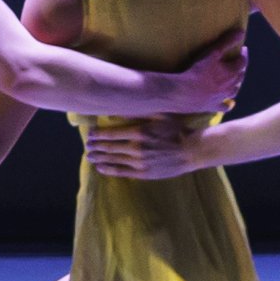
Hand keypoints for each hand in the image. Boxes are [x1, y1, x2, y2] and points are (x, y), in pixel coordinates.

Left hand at [81, 116, 212, 180]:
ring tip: (90, 156)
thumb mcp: (160, 114)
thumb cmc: (177, 129)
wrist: (192, 150)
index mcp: (139, 132)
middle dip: (96, 147)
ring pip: (113, 160)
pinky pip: (122, 172)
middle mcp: (137, 148)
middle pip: (109, 147)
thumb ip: (139, 111)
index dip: (98, 135)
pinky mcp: (144, 173)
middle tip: (87, 146)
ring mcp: (140, 162)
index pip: (111, 133)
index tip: (91, 134)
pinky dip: (109, 169)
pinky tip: (101, 168)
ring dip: (99, 158)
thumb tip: (118, 107)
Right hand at [147, 30, 247, 115]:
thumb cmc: (196, 71)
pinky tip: (228, 104)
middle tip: (237, 62)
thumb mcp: (211, 53)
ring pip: (234, 91)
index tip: (242, 49)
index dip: (243, 54)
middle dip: (240, 68)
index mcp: (231, 72)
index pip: (243, 61)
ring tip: (234, 81)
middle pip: (240, 76)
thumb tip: (241, 31)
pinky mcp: (213, 106)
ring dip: (236, 85)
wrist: (182, 93)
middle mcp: (230, 86)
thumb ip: (226, 42)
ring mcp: (222, 97)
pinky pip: (224, 107)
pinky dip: (227, 104)